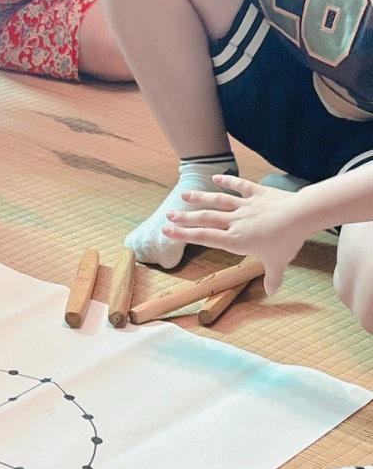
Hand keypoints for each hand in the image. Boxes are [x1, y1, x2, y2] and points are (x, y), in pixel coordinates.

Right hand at [162, 174, 304, 295]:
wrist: (300, 216)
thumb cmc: (286, 242)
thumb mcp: (277, 264)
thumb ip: (272, 277)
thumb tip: (271, 292)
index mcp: (235, 240)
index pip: (203, 237)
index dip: (184, 234)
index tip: (168, 231)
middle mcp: (235, 222)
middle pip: (205, 219)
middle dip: (185, 217)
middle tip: (169, 215)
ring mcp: (245, 206)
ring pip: (218, 201)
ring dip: (200, 198)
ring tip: (184, 194)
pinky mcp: (258, 194)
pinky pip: (240, 186)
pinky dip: (228, 180)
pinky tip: (215, 177)